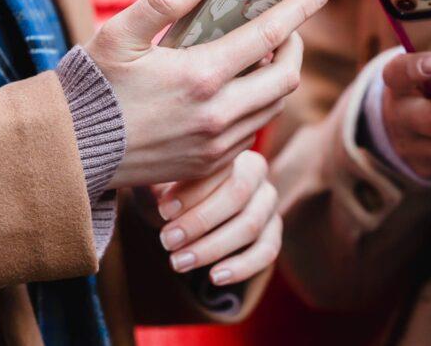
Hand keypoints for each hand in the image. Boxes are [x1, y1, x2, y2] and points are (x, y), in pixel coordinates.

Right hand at [85, 0, 331, 186]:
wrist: (73, 151)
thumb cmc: (94, 88)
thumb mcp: (118, 34)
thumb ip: (162, 0)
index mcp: (201, 76)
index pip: (269, 36)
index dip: (300, 10)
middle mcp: (219, 114)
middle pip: (287, 78)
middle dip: (296, 48)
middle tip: (285, 30)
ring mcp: (218, 144)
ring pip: (275, 107)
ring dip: (279, 79)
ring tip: (262, 57)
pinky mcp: (212, 164)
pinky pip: (254, 132)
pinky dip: (259, 106)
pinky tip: (240, 91)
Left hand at [155, 150, 280, 284]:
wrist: (184, 211)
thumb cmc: (171, 190)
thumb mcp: (162, 181)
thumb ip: (161, 182)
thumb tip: (157, 195)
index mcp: (234, 153)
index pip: (221, 168)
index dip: (193, 191)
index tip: (163, 210)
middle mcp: (259, 176)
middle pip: (238, 195)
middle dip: (200, 221)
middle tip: (167, 240)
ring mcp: (269, 205)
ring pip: (251, 226)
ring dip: (212, 248)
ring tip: (178, 262)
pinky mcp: (272, 234)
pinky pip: (267, 252)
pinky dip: (242, 267)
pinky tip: (214, 277)